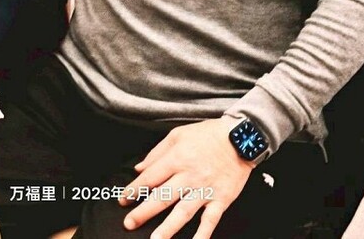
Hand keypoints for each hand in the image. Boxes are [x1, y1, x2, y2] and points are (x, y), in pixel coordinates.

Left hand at [119, 116, 253, 238]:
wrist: (240, 138)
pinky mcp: (221, 199)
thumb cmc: (208, 135)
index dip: (134, 189)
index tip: (123, 199)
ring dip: (168, 228)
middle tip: (129, 223)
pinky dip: (202, 235)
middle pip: (163, 197)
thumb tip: (139, 168)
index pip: (151, 177)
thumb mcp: (178, 134)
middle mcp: (189, 176)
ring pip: (183, 212)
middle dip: (144, 212)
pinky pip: (210, 220)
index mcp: (177, 158)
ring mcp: (205, 190)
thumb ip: (157, 152)